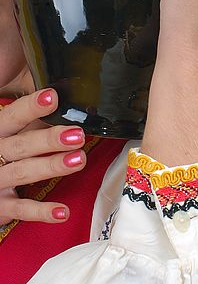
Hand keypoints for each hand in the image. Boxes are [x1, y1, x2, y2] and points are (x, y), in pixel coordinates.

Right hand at [0, 88, 85, 225]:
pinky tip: (62, 211)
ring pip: (22, 173)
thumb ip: (33, 119)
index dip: (31, 107)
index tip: (53, 97)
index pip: (12, 116)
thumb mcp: (9, 132)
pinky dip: (41, 211)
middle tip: (77, 135)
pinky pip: (20, 208)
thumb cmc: (1, 150)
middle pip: (20, 145)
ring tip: (79, 160)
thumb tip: (69, 104)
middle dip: (49, 140)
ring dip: (51, 166)